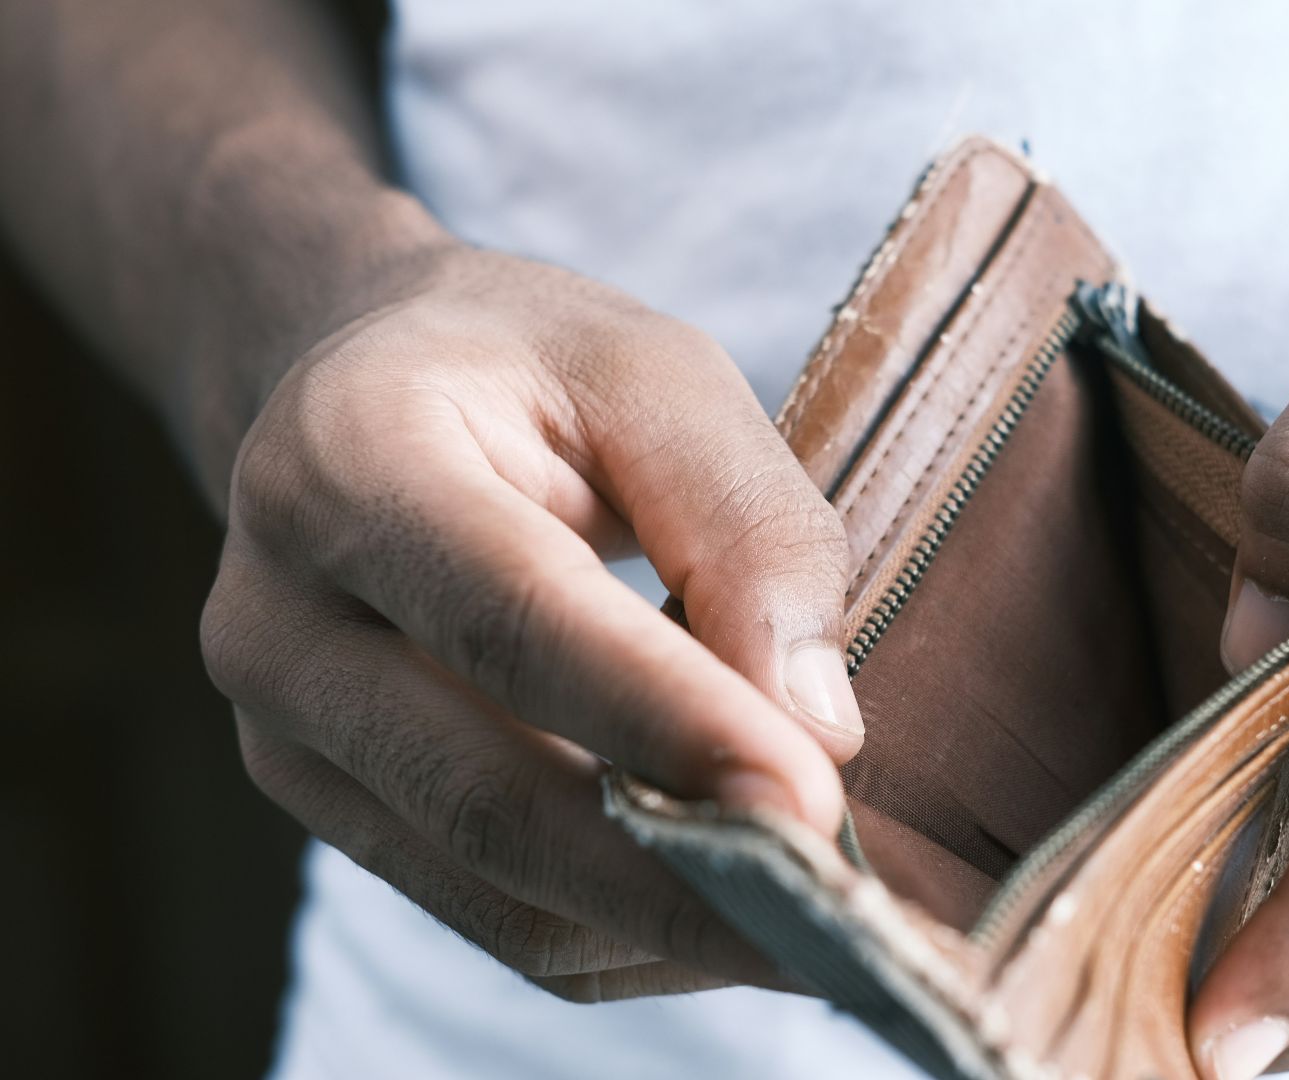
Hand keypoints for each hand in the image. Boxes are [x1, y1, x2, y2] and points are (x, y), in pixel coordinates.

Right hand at [200, 245, 862, 998]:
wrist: (365, 394)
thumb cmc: (531, 372)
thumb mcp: (660, 377)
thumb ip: (747, 528)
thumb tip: (817, 728)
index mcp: (351, 459)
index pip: (515, 620)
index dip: (667, 722)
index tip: (810, 803)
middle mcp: (280, 614)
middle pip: (488, 795)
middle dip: (679, 875)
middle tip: (838, 915)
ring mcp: (286, 733)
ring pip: (493, 892)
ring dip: (666, 925)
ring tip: (812, 922)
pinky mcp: (331, 808)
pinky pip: (494, 920)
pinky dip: (625, 936)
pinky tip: (727, 907)